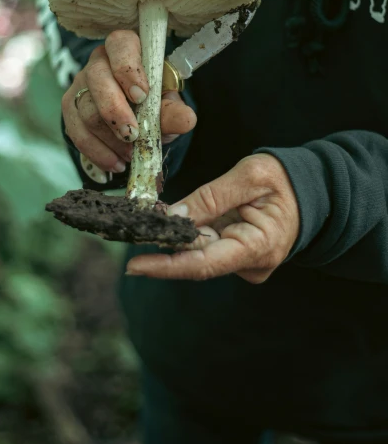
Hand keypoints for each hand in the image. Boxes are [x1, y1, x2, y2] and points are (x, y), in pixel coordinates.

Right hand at [62, 30, 196, 174]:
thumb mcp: (167, 106)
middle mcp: (98, 62)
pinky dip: (97, 152)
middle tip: (133, 135)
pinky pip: (76, 132)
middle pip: (97, 79)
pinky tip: (116, 163)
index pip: (120, 45)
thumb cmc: (153, 103)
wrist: (136, 119)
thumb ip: (174, 111)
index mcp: (125, 48)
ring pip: (86, 110)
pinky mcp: (71, 109)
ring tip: (130, 154)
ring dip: (110, 138)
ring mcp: (80, 85)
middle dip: (115, 111)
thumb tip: (186, 120)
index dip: (128, 69)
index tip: (142, 96)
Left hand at [127, 154, 299, 281]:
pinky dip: (188, 234)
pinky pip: (206, 248)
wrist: (313, 188)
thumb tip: (172, 217)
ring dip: (175, 237)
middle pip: (196, 260)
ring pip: (199, 253)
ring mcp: (244, 264)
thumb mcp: (249, 176)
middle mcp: (250, 265)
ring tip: (152, 218)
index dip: (166, 267)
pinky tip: (173, 222)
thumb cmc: (285, 179)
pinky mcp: (237, 256)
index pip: (203, 265)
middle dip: (163, 244)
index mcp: (258, 247)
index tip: (134, 266)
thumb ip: (210, 198)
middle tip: (129, 227)